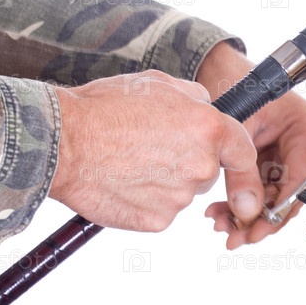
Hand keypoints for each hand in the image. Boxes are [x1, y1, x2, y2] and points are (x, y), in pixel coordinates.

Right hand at [49, 70, 255, 231]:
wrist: (62, 142)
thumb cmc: (104, 108)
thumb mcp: (158, 84)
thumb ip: (195, 98)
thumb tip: (207, 107)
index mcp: (209, 130)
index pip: (244, 152)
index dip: (238, 158)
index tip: (236, 168)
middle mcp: (201, 166)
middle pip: (209, 171)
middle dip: (188, 162)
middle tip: (151, 147)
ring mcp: (179, 198)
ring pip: (183, 192)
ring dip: (165, 181)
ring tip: (130, 161)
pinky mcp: (157, 221)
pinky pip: (161, 211)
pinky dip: (146, 200)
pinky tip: (123, 182)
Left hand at [199, 42, 305, 248]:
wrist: (214, 68)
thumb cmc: (233, 81)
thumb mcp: (238, 128)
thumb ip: (242, 174)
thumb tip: (248, 213)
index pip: (302, 178)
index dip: (281, 208)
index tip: (260, 227)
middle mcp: (305, 143)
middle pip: (289, 194)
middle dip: (262, 218)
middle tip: (237, 236)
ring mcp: (289, 152)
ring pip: (274, 197)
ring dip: (248, 214)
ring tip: (224, 226)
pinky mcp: (272, 159)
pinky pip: (262, 188)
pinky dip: (242, 201)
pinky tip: (222, 212)